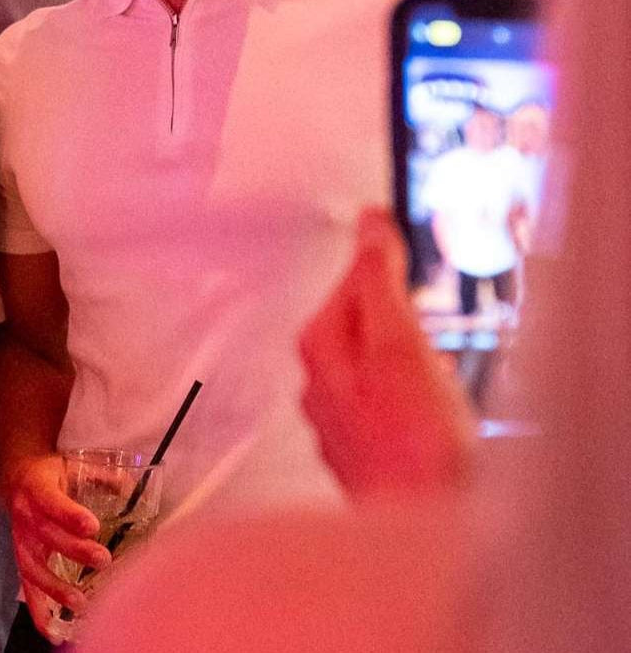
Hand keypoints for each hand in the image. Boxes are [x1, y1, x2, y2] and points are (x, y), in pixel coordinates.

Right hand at [0, 454, 110, 638]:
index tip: (92, 526)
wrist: (15, 479)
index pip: (52, 501)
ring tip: (81, 603)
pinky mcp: (21, 561)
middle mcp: (25, 516)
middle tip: (103, 560)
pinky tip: (52, 632)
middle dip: (74, 550)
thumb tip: (134, 486)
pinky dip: (38, 612)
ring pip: (33, 568)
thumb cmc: (49, 475)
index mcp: (37, 488)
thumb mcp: (71, 465)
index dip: (70, 514)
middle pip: (47, 536)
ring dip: (55, 588)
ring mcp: (21, 542)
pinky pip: (27, 588)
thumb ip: (101, 476)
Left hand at [298, 208, 474, 499]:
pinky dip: (403, 386)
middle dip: (393, 304)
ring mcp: (335, 416)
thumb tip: (367, 226)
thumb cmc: (412, 438)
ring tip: (435, 352)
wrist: (423, 525)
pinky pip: (379, 395)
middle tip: (432, 300)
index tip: (408, 240)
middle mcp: (315, 379)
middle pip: (356, 316)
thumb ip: (378, 280)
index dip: (383, 254)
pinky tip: (429, 399)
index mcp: (319, 344)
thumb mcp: (399, 340)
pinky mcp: (360, 446)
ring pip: (367, 358)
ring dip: (399, 346)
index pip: (349, 278)